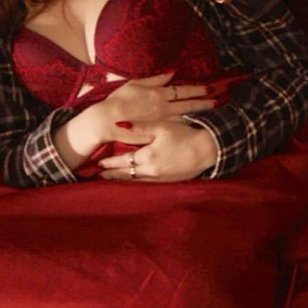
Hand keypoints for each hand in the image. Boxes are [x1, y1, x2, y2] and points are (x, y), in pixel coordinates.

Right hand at [92, 72, 213, 142]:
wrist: (107, 121)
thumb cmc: (118, 100)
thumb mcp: (134, 83)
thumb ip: (154, 78)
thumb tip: (171, 72)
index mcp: (159, 94)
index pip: (183, 91)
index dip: (197, 89)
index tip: (210, 88)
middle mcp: (164, 108)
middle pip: (188, 105)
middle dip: (204, 103)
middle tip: (217, 101)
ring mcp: (162, 122)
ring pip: (184, 117)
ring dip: (198, 115)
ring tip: (211, 113)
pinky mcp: (157, 132)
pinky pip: (175, 129)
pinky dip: (186, 126)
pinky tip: (194, 126)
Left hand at [99, 120, 217, 182]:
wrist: (207, 150)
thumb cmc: (185, 135)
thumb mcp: (162, 127)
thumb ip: (140, 127)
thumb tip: (119, 124)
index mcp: (147, 156)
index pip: (123, 161)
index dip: (111, 163)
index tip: (100, 164)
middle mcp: (151, 170)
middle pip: (127, 174)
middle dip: (113, 174)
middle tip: (100, 175)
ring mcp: (160, 178)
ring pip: (136, 181)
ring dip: (123, 179)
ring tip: (113, 179)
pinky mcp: (169, 181)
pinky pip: (148, 183)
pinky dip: (137, 182)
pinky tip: (134, 181)